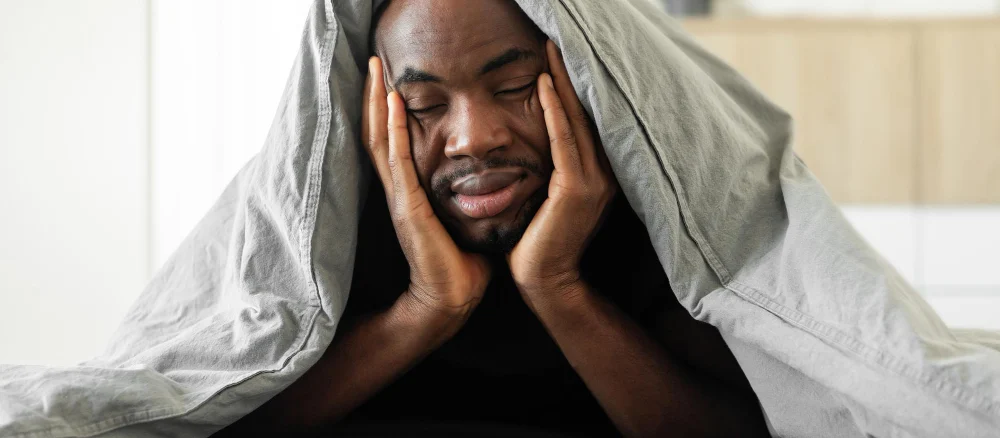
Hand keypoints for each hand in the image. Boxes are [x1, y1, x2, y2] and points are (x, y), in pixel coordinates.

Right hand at [363, 57, 490, 319]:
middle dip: (376, 96)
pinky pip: (397, 161)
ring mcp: (400, 198)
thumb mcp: (463, 218)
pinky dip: (395, 130)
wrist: (452, 299)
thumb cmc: (461, 263)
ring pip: (380, 140)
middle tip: (374, 60)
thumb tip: (490, 180)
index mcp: (411, 191)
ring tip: (376, 71)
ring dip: (379, 103)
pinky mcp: (408, 208)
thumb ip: (467, 196)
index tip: (389, 78)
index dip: (388, 109)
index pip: (392, 141)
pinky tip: (394, 105)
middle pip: (378, 132)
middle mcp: (400, 190)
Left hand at [507, 41, 616, 297]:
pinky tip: (545, 85)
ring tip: (552, 50)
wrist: (544, 282)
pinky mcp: (576, 191)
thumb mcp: (547, 195)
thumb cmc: (537, 241)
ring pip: (578, 121)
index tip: (560, 56)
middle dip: (573, 75)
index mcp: (598, 175)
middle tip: (557, 40)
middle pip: (588, 113)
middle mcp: (603, 174)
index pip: (588, 121)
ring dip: (564, 82)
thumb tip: (533, 136)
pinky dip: (555, 111)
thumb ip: (549, 166)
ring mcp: (594, 182)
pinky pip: (564, 141)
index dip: (576, 87)